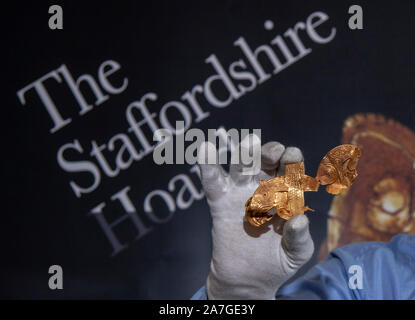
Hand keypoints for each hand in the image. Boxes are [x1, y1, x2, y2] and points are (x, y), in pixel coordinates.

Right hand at [198, 135, 313, 298]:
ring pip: (241, 167)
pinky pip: (213, 183)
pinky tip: (206, 150)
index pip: (290, 172)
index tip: (292, 157)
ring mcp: (240, 193)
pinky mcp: (220, 203)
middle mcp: (263, 188)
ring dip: (245, 154)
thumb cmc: (277, 262)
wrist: (247, 280)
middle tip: (274, 153)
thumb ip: (299, 238)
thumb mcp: (295, 253)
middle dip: (271, 152)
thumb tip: (300, 220)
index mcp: (286, 195)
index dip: (292, 161)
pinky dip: (209, 167)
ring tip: (249, 144)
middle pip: (266, 162)